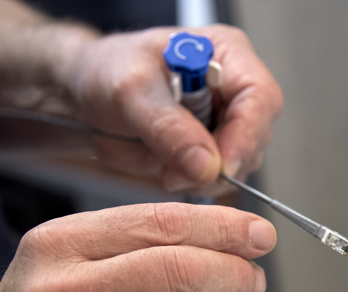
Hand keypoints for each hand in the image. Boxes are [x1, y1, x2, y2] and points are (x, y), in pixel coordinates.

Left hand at [67, 25, 283, 194]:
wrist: (86, 93)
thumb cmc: (107, 72)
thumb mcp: (130, 91)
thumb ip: (167, 127)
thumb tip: (207, 164)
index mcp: (226, 54)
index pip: (260, 98)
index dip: (244, 137)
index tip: (217, 167)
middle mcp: (232, 88)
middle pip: (255, 137)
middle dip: (217, 163)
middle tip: (175, 172)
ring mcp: (224, 121)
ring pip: (237, 164)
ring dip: (199, 175)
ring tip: (160, 162)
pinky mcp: (210, 147)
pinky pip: (214, 177)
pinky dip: (189, 180)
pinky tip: (165, 166)